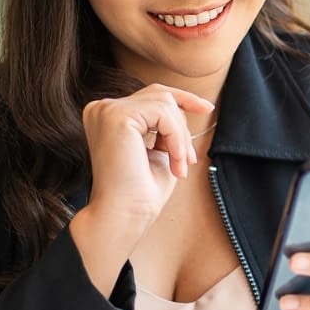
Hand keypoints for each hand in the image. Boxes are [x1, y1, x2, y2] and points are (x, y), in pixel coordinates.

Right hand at [80, 84, 215, 242]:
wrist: (125, 214)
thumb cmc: (141, 191)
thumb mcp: (158, 150)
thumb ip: (165, 127)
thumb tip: (184, 106)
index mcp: (108, 116)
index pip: (151, 95)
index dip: (183, 99)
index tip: (208, 107)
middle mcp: (101, 109)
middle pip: (160, 94)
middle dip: (183, 125)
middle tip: (190, 159)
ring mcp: (106, 110)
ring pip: (165, 104)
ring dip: (181, 138)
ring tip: (181, 166)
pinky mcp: (116, 115)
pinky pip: (163, 113)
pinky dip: (176, 137)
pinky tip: (176, 161)